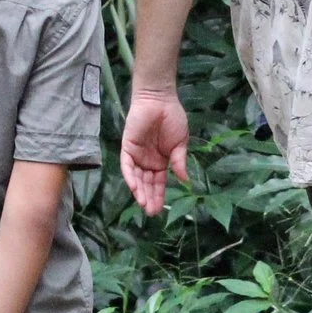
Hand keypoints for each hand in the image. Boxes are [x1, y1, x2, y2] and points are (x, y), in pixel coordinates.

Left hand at [120, 88, 189, 216]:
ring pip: (136, 177)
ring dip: (139, 191)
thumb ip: (179, 161)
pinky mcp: (127, 147)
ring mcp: (136, 155)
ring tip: (144, 204)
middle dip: (149, 197)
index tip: (160, 209)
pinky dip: (130, 176)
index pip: (158, 183)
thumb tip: (185, 180)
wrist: (160, 100)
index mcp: (161, 162)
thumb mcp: (180, 143)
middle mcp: (147, 161)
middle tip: (151, 212)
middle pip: (147, 183)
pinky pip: (127, 165)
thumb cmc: (173, 119)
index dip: (159, 195)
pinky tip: (134, 188)